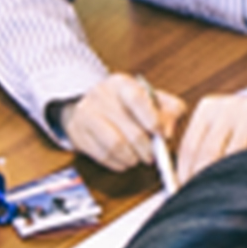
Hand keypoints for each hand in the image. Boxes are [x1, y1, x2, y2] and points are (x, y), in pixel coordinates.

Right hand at [59, 71, 187, 174]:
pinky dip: (118, 163)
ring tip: (137, 158)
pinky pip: (103, 156)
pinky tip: (123, 160)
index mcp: (121, 83)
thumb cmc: (125, 103)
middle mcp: (101, 95)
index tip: (162, 135)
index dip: (153, 120)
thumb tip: (168, 132)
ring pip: (116, 146)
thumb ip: (169, 110)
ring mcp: (87, 114)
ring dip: (132, 158)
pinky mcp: (77, 133)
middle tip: (152, 155)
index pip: (137, 99)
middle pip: (132, 131)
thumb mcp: (149, 97)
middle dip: (147, 149)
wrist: (87, 103)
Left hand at [168, 91, 246, 184]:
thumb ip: (197, 153)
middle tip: (205, 201)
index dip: (185, 174)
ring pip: (235, 155)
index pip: (189, 147)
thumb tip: (173, 188)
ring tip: (228, 193)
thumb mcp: (215, 132)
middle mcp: (228, 106)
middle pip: (209, 152)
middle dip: (205, 179)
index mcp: (207, 108)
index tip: (184, 193)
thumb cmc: (235, 130)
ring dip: (230, 177)